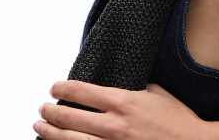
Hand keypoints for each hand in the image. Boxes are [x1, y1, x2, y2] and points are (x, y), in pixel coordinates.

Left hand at [33, 80, 209, 138]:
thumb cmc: (178, 120)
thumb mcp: (157, 93)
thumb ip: (135, 88)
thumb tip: (120, 85)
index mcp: (123, 102)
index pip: (82, 92)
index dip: (63, 88)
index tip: (55, 87)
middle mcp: (114, 125)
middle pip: (70, 117)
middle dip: (52, 111)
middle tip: (42, 108)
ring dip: (51, 133)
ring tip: (40, 127)